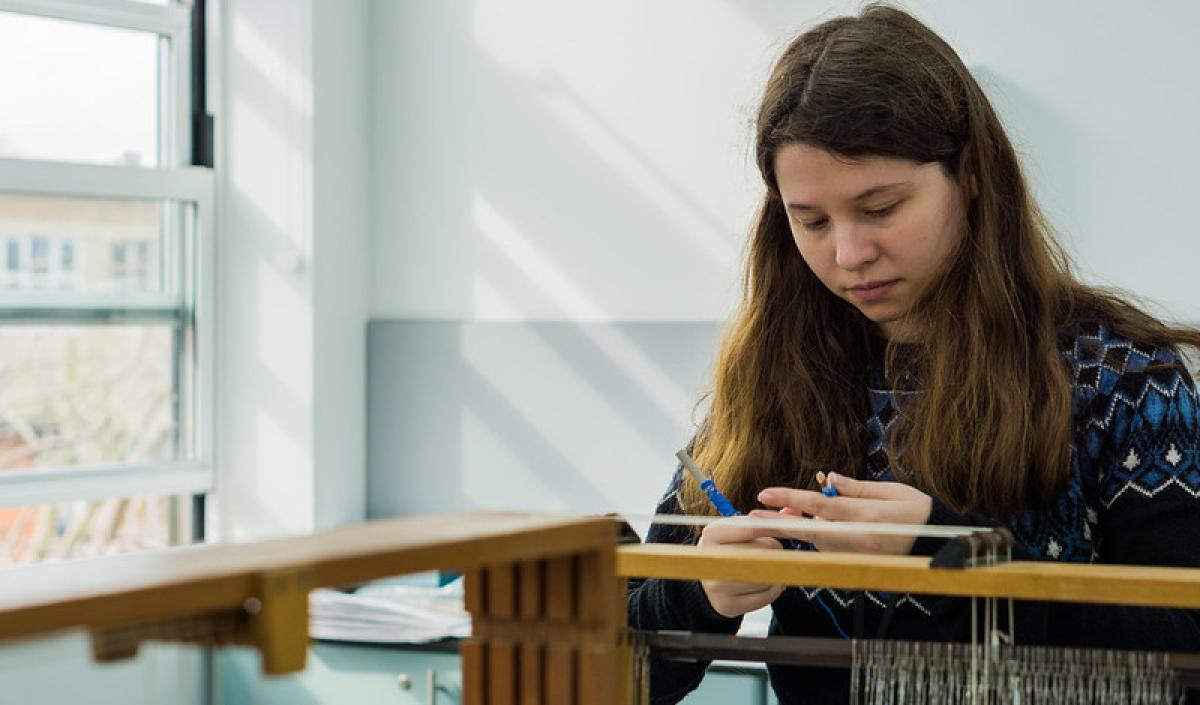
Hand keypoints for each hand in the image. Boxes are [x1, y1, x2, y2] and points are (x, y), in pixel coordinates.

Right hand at [696, 517, 785, 617]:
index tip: (792, 527)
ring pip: (767, 574)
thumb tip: (794, 511)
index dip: (776, 527)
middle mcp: (711, 559)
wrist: (707, 582)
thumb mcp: (739, 529)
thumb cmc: (728, 549)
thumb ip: (766, 520)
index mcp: (712, 534)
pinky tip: (767, 581)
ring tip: (769, 565)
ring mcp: (718, 585)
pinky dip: (774, 588)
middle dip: (776, 549)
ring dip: (776, 569)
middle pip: (763, 551)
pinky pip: (767, 595)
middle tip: (774, 550)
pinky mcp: (727, 605)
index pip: (752, 527)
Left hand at [751, 473, 931, 553]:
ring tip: (776, 515)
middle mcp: (859, 539)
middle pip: (809, 530)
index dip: (790, 499)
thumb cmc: (918, 512)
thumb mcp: (892, 490)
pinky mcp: (858, 566)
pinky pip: (829, 551)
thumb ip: (857, 487)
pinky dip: (816, 539)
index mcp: (866, 516)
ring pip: (817, 542)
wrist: (940, 547)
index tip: (764, 493)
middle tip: (750, 517)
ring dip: (797, 529)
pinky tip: (805, 526)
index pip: (819, 506)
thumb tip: (829, 479)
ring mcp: (858, 556)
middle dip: (778, 523)